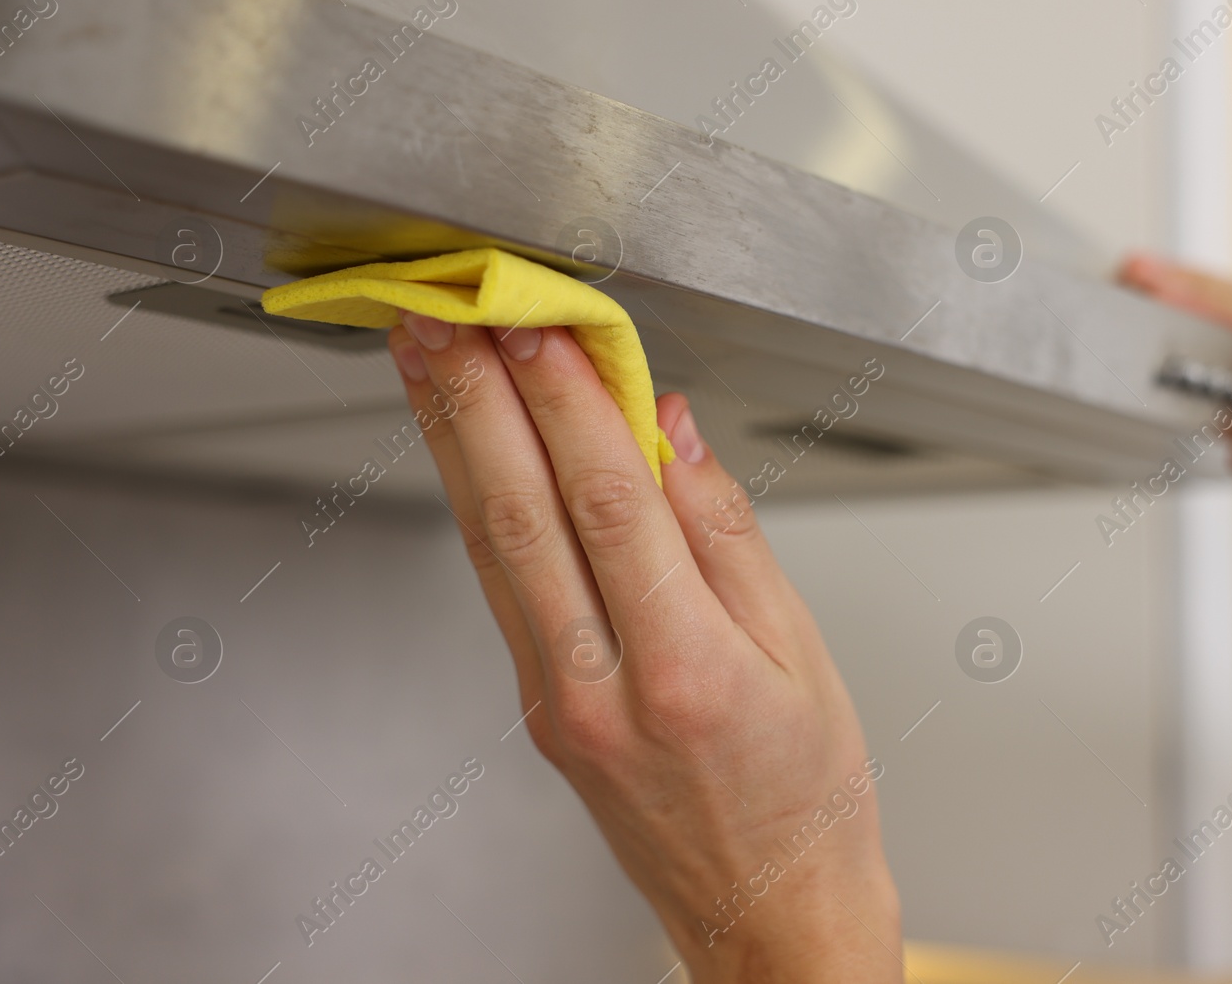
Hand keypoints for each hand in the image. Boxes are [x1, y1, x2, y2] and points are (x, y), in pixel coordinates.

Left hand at [386, 315, 900, 983]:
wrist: (768, 915)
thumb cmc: (806, 796)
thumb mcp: (803, 655)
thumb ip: (729, 534)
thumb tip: (673, 432)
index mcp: (684, 669)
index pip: (608, 501)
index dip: (566, 402)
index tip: (538, 325)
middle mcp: (600, 690)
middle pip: (520, 515)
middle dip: (474, 401)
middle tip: (440, 316)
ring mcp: (555, 704)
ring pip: (490, 549)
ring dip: (452, 444)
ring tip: (425, 364)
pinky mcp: (540, 712)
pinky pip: (502, 589)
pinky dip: (480, 505)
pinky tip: (470, 455)